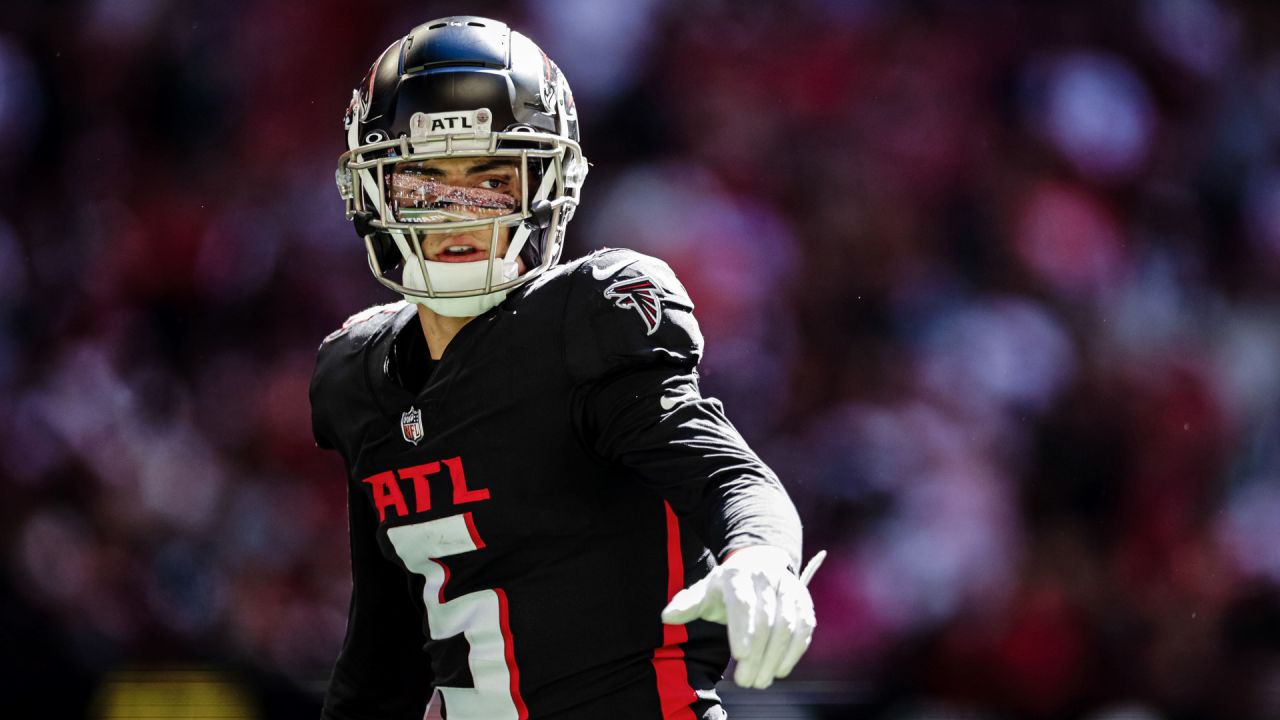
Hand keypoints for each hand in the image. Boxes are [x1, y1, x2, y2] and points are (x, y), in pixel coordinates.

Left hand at [661, 546, 824, 688]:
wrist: (758, 564)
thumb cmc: (727, 586)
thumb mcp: (705, 590)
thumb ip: (688, 604)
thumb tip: (667, 617)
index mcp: (737, 575)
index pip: (742, 602)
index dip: (743, 628)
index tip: (739, 656)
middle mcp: (766, 578)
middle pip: (767, 620)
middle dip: (757, 655)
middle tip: (745, 681)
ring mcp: (788, 588)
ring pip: (788, 626)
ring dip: (776, 658)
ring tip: (761, 681)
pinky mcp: (803, 602)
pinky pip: (804, 628)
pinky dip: (795, 652)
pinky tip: (781, 670)